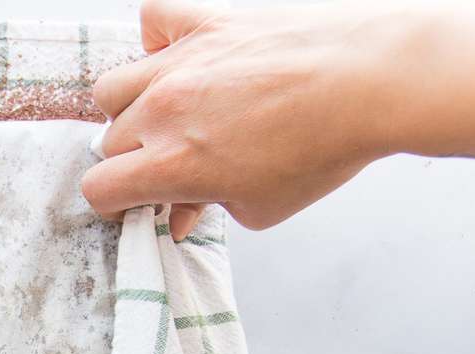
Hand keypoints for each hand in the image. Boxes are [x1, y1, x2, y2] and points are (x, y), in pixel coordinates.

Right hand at [83, 0, 400, 236]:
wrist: (375, 80)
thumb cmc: (326, 147)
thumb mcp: (261, 205)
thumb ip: (209, 207)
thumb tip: (182, 212)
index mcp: (173, 164)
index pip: (99, 188)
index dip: (113, 202)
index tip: (135, 202)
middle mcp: (164, 109)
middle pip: (109, 140)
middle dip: (132, 159)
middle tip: (169, 163)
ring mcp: (181, 61)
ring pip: (113, 86)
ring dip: (131, 106)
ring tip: (167, 113)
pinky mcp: (208, 21)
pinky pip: (154, 18)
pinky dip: (159, 37)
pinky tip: (183, 56)